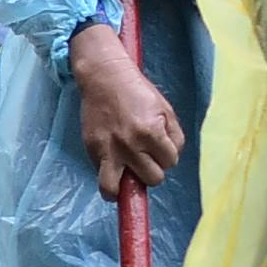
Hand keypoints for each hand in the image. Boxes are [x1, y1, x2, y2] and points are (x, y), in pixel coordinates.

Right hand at [68, 19, 181, 196]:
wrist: (104, 77)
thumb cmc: (138, 92)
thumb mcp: (166, 109)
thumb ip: (174, 135)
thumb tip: (171, 158)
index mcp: (152, 132)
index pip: (170, 162)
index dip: (167, 156)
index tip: (159, 147)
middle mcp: (130, 145)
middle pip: (153, 179)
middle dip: (151, 170)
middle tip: (144, 157)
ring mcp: (108, 150)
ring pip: (116, 190)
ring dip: (125, 187)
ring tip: (125, 177)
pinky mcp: (92, 150)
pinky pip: (101, 176)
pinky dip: (109, 174)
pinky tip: (113, 162)